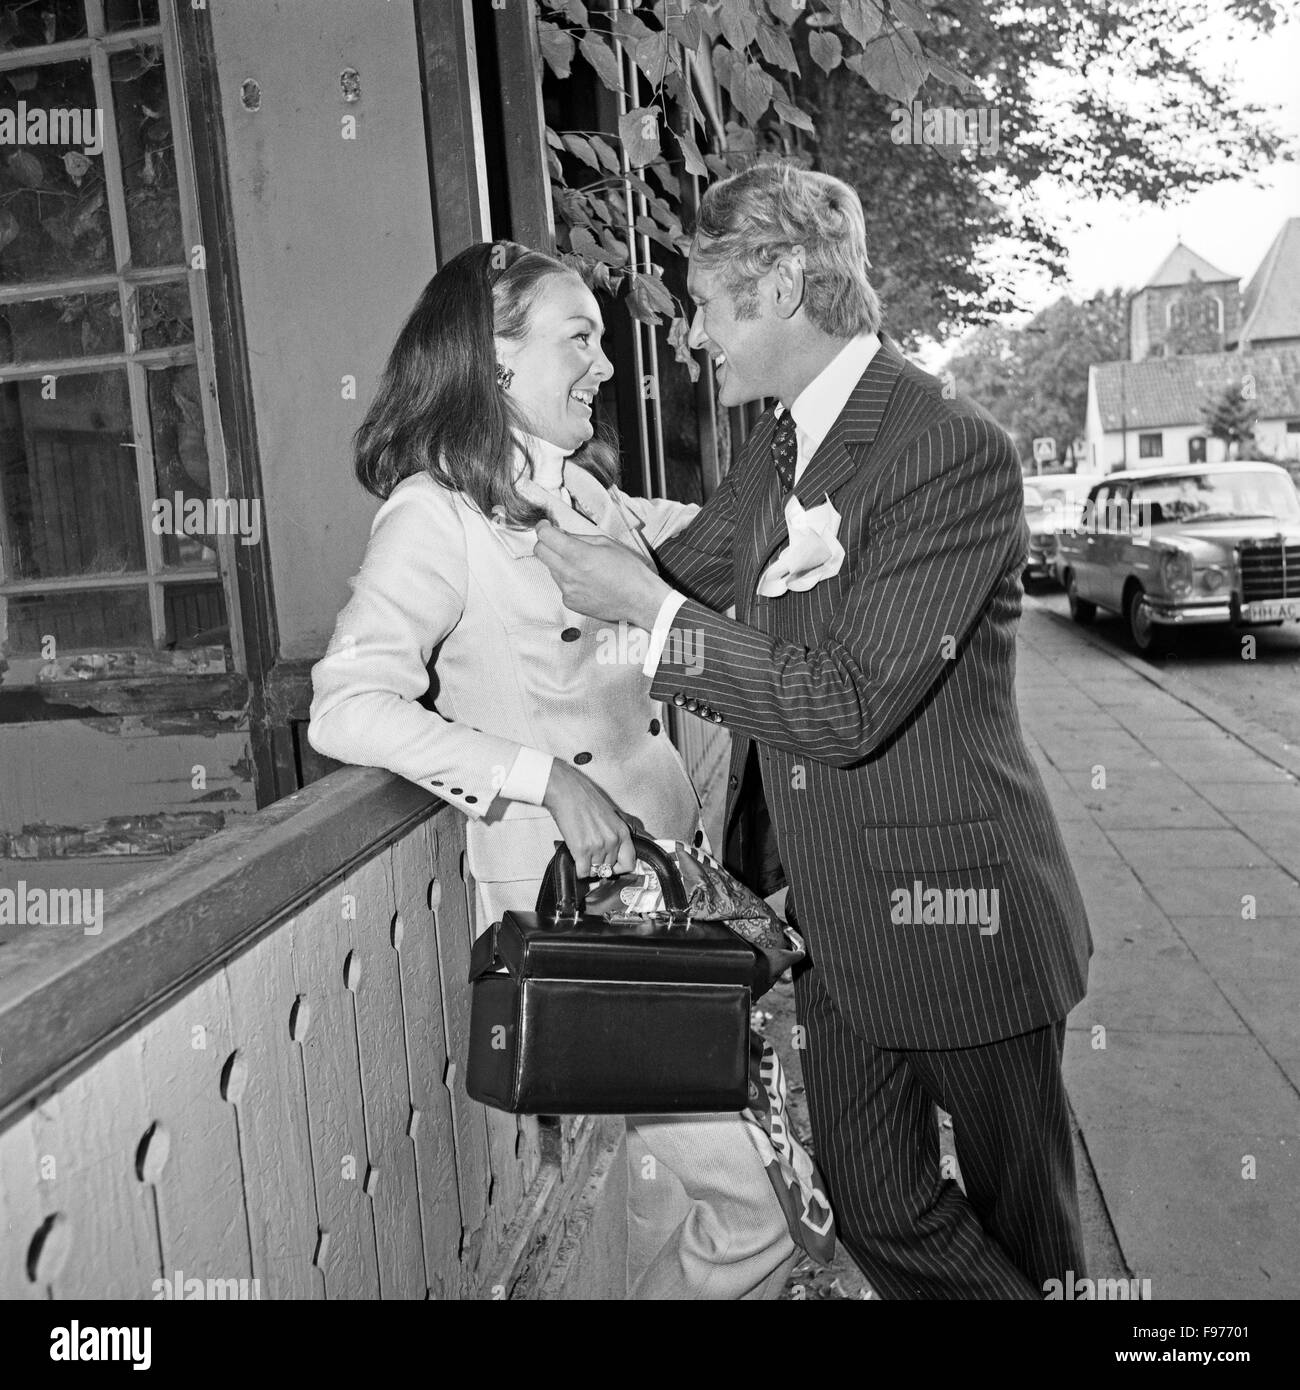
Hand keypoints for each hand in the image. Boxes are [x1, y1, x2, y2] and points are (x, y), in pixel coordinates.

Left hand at [534, 521, 670, 627]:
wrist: (640, 600)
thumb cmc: (629, 571)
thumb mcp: (607, 544)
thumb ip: (580, 538)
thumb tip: (563, 535)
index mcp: (579, 555)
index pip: (545, 537)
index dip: (543, 528)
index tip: (545, 525)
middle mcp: (569, 574)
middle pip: (540, 552)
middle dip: (545, 543)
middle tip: (557, 542)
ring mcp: (568, 590)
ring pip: (551, 569)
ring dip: (559, 563)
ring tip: (582, 566)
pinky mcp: (570, 602)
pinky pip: (561, 585)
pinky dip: (568, 580)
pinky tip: (586, 581)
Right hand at [542, 760, 638, 877]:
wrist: (567, 792)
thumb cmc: (585, 799)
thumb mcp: (610, 816)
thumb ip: (613, 835)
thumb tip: (612, 852)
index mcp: (622, 831)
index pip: (629, 862)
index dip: (620, 868)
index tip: (613, 866)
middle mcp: (612, 841)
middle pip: (610, 868)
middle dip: (600, 864)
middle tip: (592, 855)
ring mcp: (597, 847)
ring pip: (595, 871)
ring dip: (588, 865)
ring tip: (583, 853)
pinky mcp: (582, 850)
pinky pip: (583, 872)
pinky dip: (579, 870)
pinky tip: (577, 859)